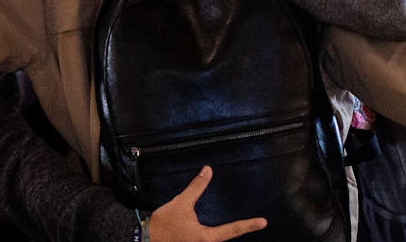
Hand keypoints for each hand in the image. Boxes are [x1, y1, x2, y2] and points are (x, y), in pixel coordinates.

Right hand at [147, 166, 266, 241]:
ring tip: (241, 225)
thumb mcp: (181, 203)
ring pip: (217, 241)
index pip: (232, 230)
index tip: (263, 222)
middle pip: (226, 239)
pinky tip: (218, 227)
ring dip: (227, 233)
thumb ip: (196, 188)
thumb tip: (208, 170)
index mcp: (205, 237)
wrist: (143, 239)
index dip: (248, 225)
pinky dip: (216, 233)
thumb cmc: (163, 225)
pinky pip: (208, 240)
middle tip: (256, 223)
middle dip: (239, 231)